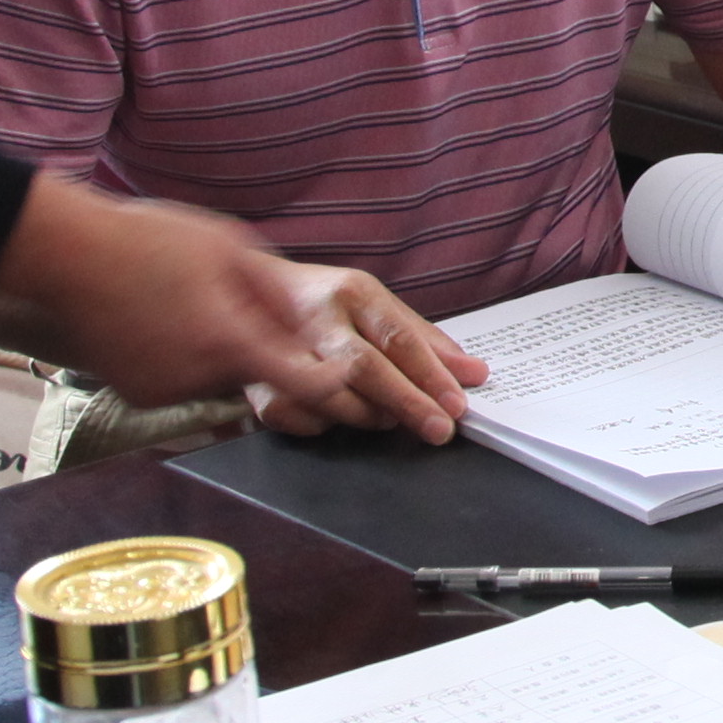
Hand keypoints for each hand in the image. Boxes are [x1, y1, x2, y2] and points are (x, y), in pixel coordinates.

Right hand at [0, 179, 464, 441]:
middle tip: (389, 416)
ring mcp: (172, 390)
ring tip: (260, 341)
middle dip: (339, 406)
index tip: (400, 406)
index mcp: (237, 338)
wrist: (57, 256)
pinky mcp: (145, 394)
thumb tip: (313, 318)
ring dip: (264, 373)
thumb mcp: (227, 248)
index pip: (318, 385)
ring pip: (241, 390)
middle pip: (287, 398)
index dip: (364, 396)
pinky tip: (189, 330)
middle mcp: (206, 375)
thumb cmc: (143, 240)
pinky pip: (197, 386)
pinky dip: (211, 368)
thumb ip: (274, 291)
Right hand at [237, 266, 479, 442]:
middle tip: (439, 429)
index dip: (431, 375)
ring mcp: (281, 351)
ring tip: (391, 420)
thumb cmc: (327, 305)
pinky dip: (327, 425)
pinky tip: (340, 416)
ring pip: (332, 398)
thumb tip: (475, 374)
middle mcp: (317, 318)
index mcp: (353, 292)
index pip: (398, 337)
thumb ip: (427, 343)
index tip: (457, 405)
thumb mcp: (379, 309)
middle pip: (365, 367)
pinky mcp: (258, 387)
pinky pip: (301, 418)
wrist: (247, 295)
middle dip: (407, 403)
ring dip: (369, 416)